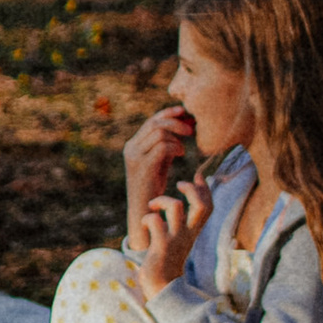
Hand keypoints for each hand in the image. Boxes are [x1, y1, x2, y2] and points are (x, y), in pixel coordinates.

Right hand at [123, 102, 197, 227]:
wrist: (143, 211)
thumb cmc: (153, 187)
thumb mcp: (158, 162)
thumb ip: (165, 145)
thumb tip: (180, 128)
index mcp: (133, 145)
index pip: (151, 121)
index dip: (168, 113)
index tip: (184, 112)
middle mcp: (131, 148)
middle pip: (155, 122)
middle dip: (176, 122)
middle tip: (191, 129)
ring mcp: (135, 157)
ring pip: (159, 132)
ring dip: (176, 137)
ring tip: (182, 149)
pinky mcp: (143, 166)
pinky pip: (162, 146)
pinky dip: (175, 147)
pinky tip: (180, 154)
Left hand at [128, 173, 208, 296]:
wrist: (162, 287)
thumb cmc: (166, 261)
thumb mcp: (178, 240)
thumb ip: (180, 224)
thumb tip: (178, 206)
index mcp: (193, 232)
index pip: (208, 207)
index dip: (205, 189)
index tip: (199, 176)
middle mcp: (188, 234)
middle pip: (202, 205)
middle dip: (191, 189)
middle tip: (178, 185)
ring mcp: (175, 239)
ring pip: (176, 207)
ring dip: (161, 200)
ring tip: (153, 207)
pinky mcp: (161, 246)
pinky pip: (155, 222)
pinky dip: (147, 218)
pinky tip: (144, 225)